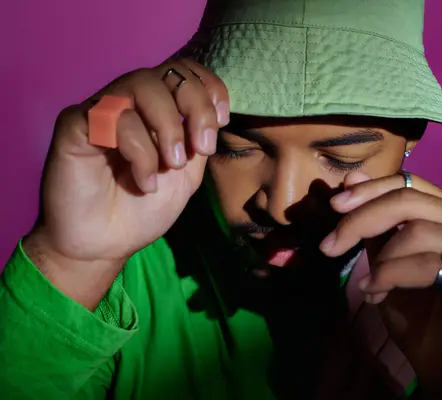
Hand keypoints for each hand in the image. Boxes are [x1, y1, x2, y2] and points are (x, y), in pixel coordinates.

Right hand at [24, 59, 228, 306]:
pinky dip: (140, 149)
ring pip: (141, 84)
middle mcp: (129, 102)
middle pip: (169, 71)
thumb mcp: (186, 176)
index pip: (184, 72)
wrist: (104, 247)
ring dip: (169, 126)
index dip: (209, 86)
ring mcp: (101, 110)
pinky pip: (112, 116)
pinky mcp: (74, 124)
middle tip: (202, 147)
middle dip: (196, 105)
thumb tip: (215, 116)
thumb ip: (199, 142)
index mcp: (156, 110)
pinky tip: (145, 182)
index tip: (222, 119)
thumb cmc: (143, 210)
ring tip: (172, 164)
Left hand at [321, 172, 441, 397]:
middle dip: (362, 219)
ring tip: (367, 286)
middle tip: (331, 245)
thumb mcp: (386, 259)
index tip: (335, 206)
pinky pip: (427, 265)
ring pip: (417, 231)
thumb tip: (351, 177)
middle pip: (410, 201)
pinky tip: (375, 295)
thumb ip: (374, 222)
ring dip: (379, 260)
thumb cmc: (419, 312)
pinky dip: (391, 276)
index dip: (369, 189)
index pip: (410, 183)